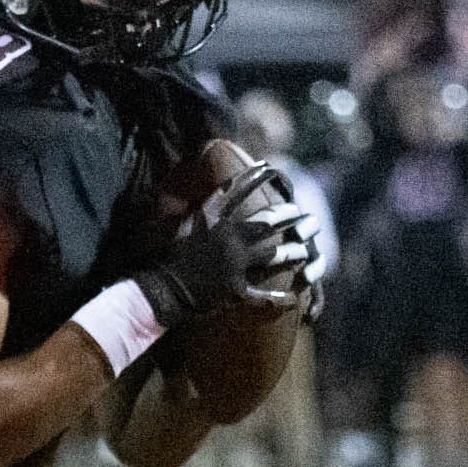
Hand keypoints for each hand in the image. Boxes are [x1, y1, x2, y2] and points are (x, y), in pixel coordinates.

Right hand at [136, 147, 313, 326]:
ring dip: (294, 252)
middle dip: (288, 217)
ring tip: (305, 249)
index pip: (236, 192)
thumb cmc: (169, 258)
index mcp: (212, 222)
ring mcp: (233, 264)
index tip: (269, 167)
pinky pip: (262, 295)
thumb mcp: (183, 227)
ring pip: (274, 255)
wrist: (161, 290)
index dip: (254, 177)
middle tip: (302, 215)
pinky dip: (277, 298)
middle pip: (267, 222)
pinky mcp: (235, 290)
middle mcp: (227, 239)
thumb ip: (202, 211)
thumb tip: (215, 193)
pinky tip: (292, 297)